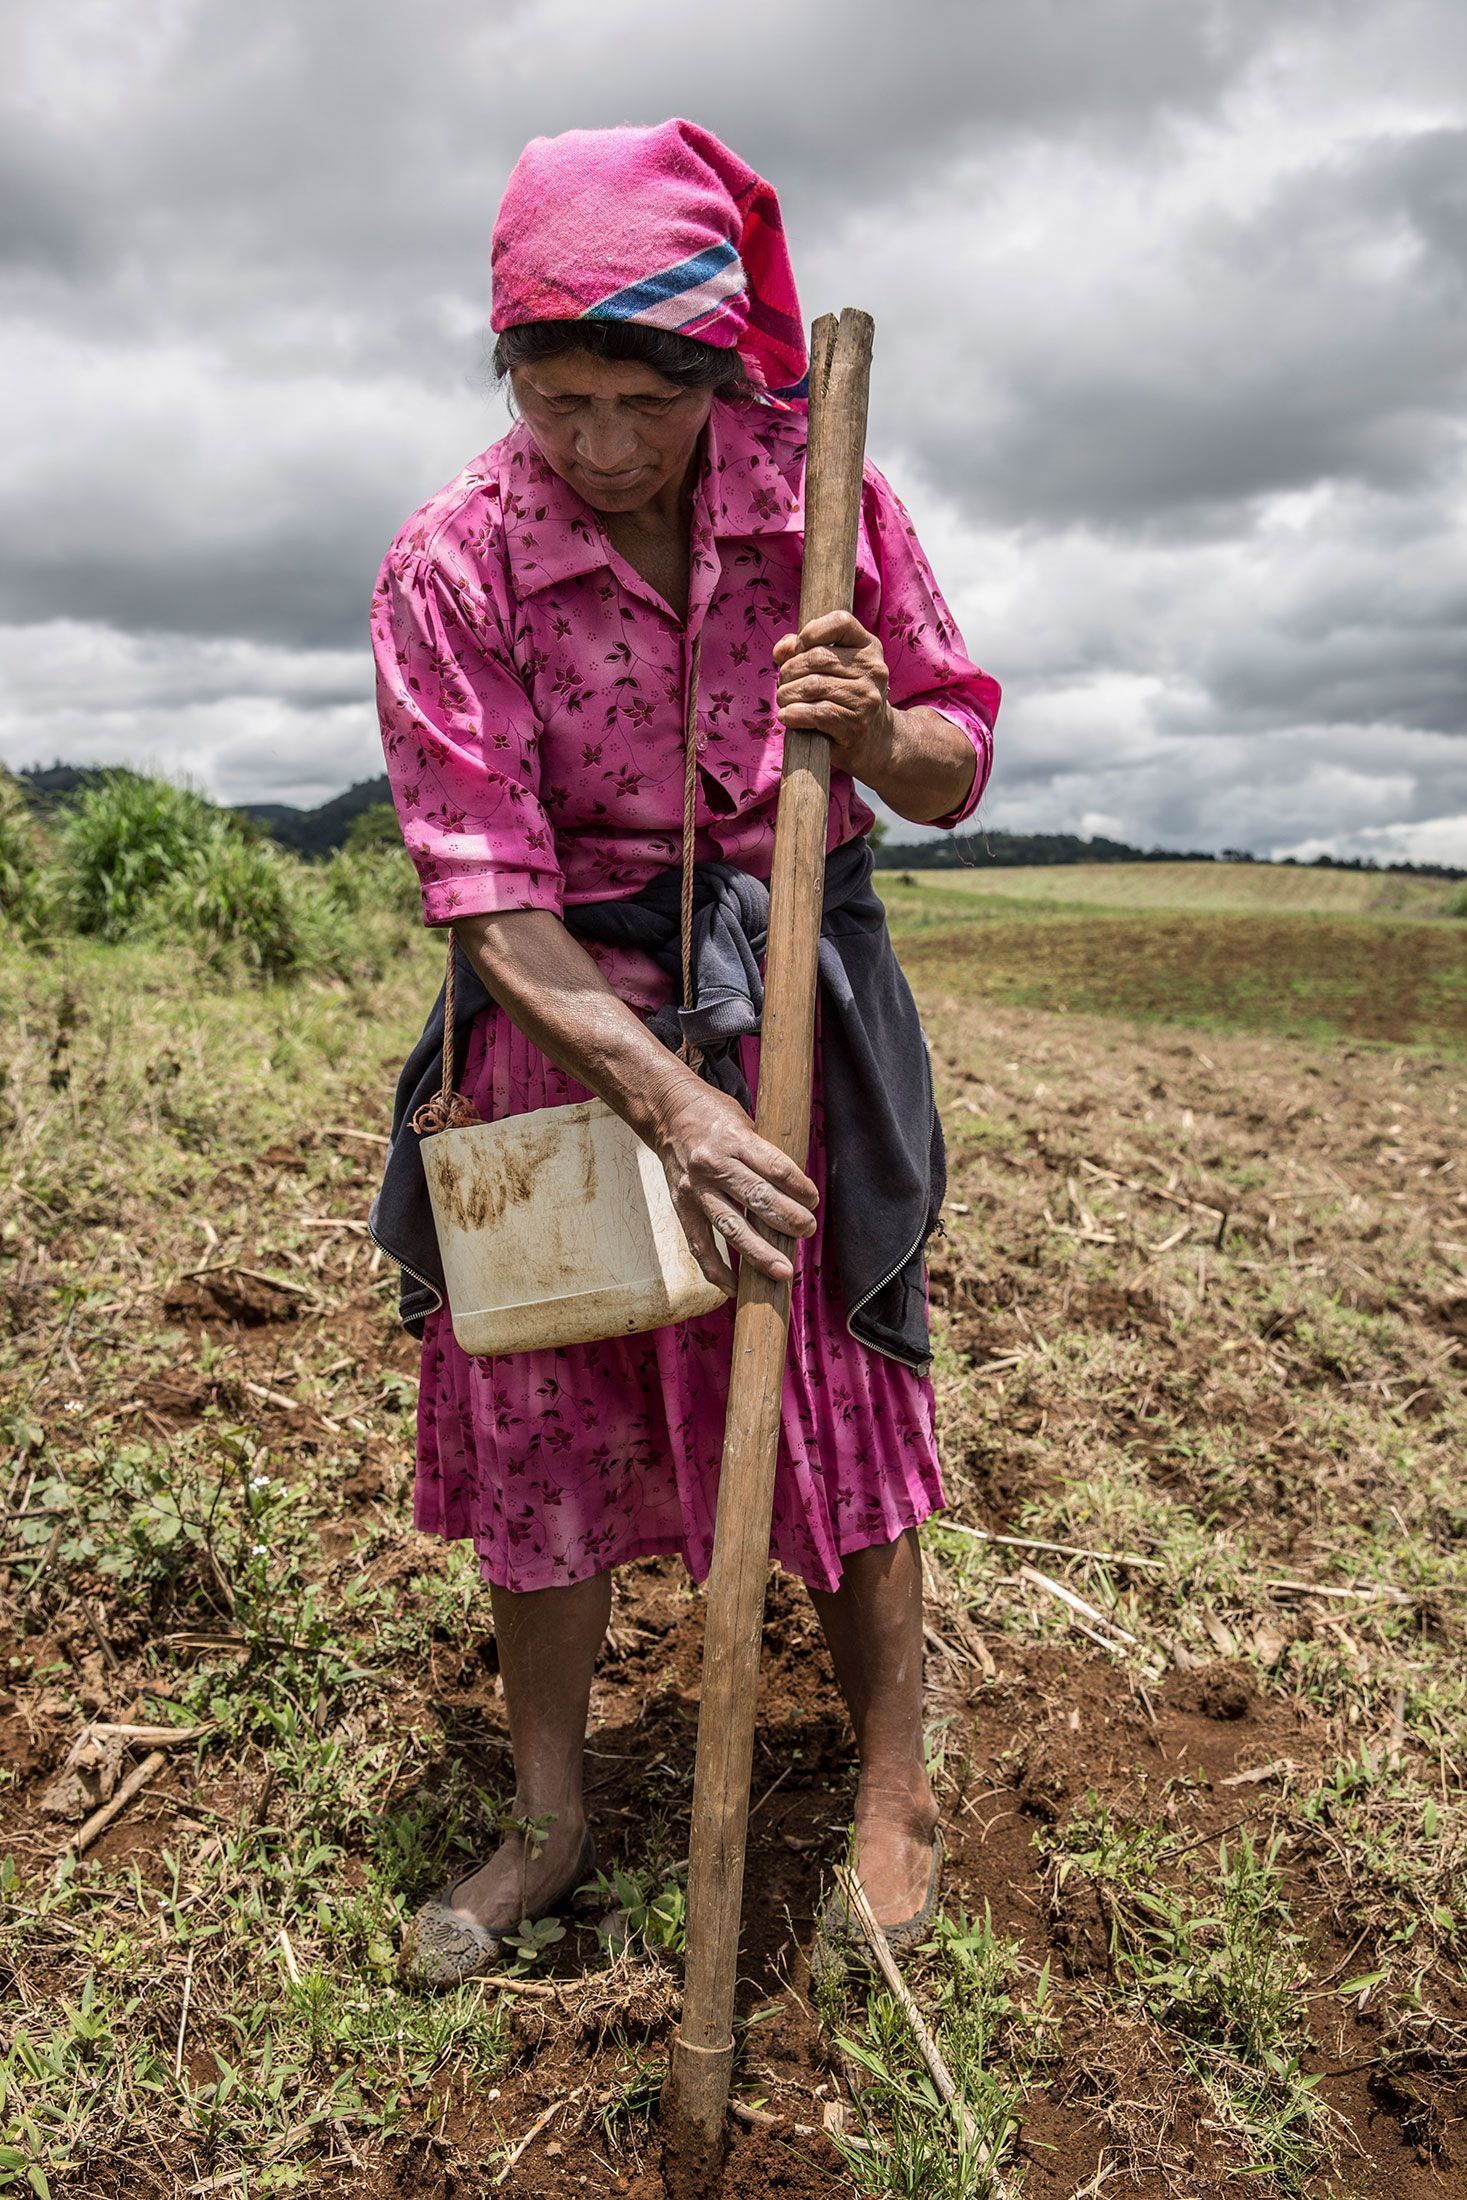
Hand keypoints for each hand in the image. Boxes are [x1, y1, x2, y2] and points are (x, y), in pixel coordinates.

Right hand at [650, 1076, 817, 1293]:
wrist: (665, 1110)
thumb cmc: (712, 1115)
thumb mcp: (744, 1122)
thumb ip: (765, 1154)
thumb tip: (796, 1191)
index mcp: (734, 1140)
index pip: (774, 1168)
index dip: (799, 1187)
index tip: (813, 1199)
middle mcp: (713, 1165)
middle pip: (756, 1198)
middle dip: (787, 1219)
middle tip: (807, 1230)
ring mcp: (695, 1188)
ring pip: (730, 1227)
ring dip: (759, 1252)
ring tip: (783, 1271)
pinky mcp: (681, 1205)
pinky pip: (699, 1243)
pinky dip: (717, 1269)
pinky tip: (735, 1286)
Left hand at [773, 610, 894, 782]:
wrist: (874, 740)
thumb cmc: (844, 698)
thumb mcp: (832, 667)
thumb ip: (803, 650)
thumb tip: (782, 650)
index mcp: (868, 647)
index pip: (840, 622)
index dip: (810, 632)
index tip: (797, 651)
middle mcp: (872, 669)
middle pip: (817, 657)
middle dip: (789, 671)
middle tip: (784, 684)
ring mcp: (866, 697)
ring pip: (812, 685)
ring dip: (787, 694)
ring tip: (785, 701)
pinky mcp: (855, 724)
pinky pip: (815, 713)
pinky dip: (793, 714)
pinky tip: (788, 716)